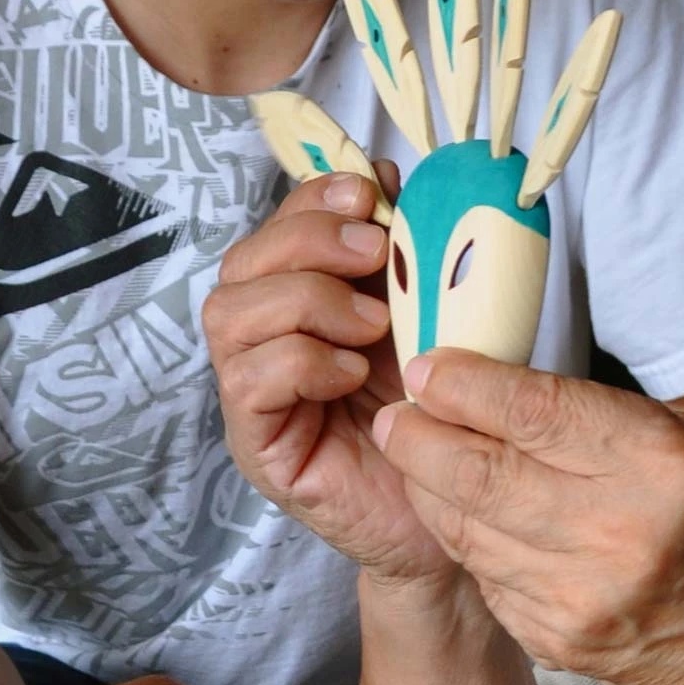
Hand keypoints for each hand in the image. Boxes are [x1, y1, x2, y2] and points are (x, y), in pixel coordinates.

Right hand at [203, 169, 454, 588]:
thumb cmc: (437, 410)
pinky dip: (303, 361)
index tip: (370, 194)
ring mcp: (252, 393)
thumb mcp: (427, 314)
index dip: (313, 199)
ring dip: (307, 300)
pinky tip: (351, 374)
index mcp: (303, 298)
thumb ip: (402, 251)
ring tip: (373, 325)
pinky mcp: (257, 444)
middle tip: (375, 255)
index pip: (277, 227)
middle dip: (308, 240)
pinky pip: (249, 380)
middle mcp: (265, 339)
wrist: (453, 507)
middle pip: (241, 261)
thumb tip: (383, 177)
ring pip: (230, 312)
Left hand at [370, 351, 683, 684]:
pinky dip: (464, 537)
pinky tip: (458, 512)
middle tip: (396, 414)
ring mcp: (582, 597)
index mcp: (660, 464)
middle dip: (420, 436)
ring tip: (413, 454)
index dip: (464, 385)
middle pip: (481, 473)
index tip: (428, 368)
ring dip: (428, 486)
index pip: (532, 412)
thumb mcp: (680, 437)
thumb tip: (489, 384)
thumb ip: (588, 414)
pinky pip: (485, 575)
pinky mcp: (558, 641)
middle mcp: (618, 533)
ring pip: (469, 528)